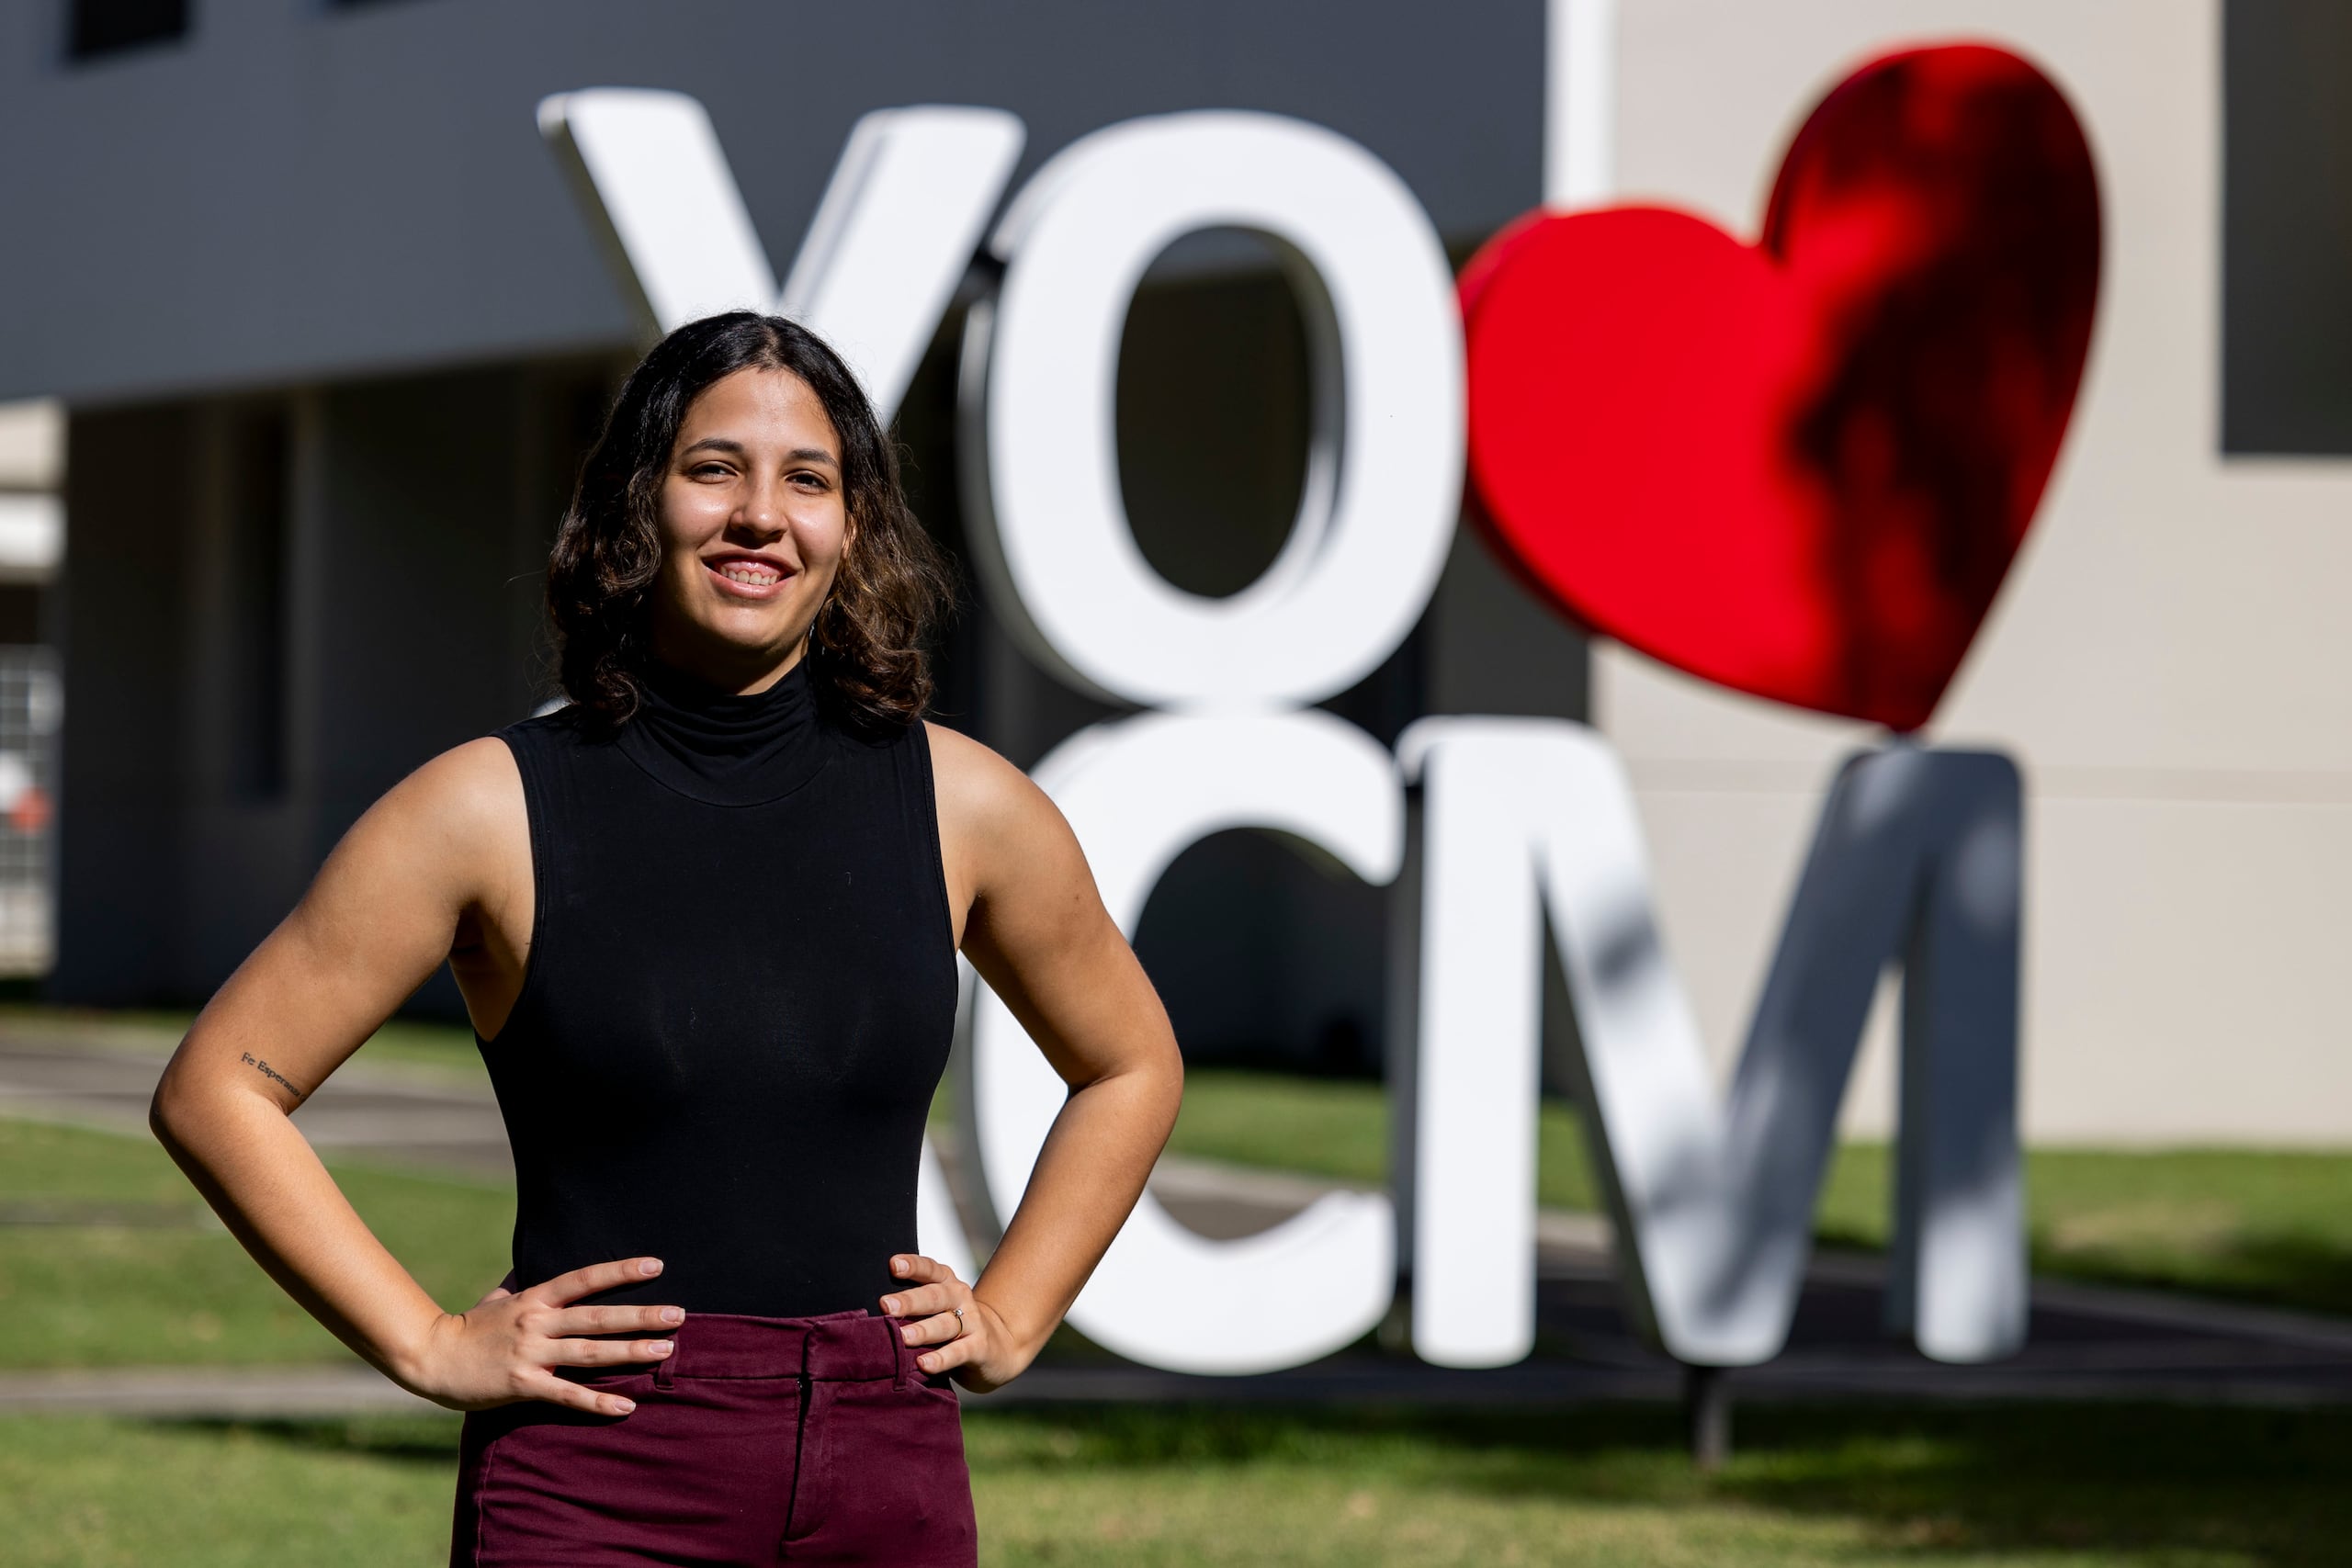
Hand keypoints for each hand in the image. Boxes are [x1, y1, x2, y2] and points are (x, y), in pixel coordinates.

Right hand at [402, 1256, 682, 1416]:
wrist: (431, 1357)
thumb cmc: (468, 1327)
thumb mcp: (498, 1298)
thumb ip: (520, 1285)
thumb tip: (528, 1267)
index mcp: (535, 1299)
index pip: (585, 1279)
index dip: (621, 1271)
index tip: (657, 1266)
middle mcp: (537, 1322)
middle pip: (598, 1317)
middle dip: (641, 1316)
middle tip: (679, 1315)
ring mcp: (531, 1353)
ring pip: (590, 1352)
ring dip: (630, 1352)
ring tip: (665, 1351)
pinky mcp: (523, 1384)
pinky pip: (567, 1394)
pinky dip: (598, 1401)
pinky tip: (626, 1406)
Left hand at [880, 1254, 1030, 1393]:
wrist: (998, 1347)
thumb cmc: (951, 1326)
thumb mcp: (937, 1309)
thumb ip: (910, 1306)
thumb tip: (868, 1311)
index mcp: (946, 1283)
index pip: (929, 1269)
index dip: (912, 1265)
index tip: (892, 1265)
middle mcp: (960, 1297)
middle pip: (934, 1296)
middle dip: (909, 1300)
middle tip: (886, 1305)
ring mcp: (972, 1322)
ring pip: (945, 1324)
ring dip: (923, 1330)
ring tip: (903, 1337)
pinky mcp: (980, 1347)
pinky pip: (959, 1352)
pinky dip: (941, 1358)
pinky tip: (924, 1364)